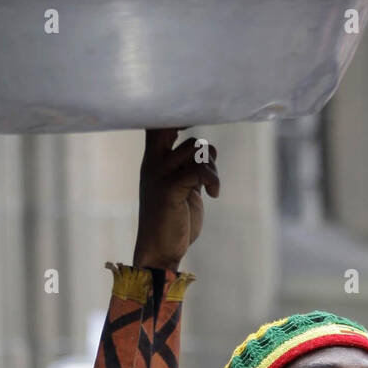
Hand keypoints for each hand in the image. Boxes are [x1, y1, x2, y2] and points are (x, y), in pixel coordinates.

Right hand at [133, 128, 219, 270]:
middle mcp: (153, 163)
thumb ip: (188, 167)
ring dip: (212, 166)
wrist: (160, 250)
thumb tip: (207, 149)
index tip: (194, 133)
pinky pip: (199, 169)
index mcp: (153, 160)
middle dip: (200, 144)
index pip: (157, 124)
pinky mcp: (170, 189)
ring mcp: (159, 175)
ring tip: (211, 186)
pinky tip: (213, 194)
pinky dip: (213, 179)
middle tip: (206, 165)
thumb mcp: (180, 187)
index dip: (177, 117)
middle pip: (177, 127)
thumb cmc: (173, 220)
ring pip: (196, 148)